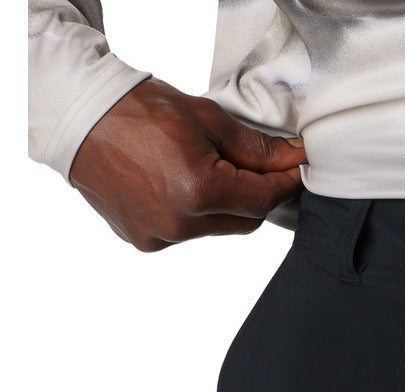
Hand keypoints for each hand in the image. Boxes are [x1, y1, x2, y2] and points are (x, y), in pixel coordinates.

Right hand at [69, 77, 307, 251]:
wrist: (77, 115)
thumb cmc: (137, 109)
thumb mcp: (206, 119)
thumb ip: (256, 149)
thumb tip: (294, 160)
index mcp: (198, 192)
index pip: (263, 200)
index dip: (285, 185)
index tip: (297, 171)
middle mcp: (179, 224)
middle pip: (244, 221)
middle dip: (257, 196)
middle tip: (260, 170)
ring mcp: (159, 236)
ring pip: (216, 229)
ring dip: (223, 206)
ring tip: (206, 171)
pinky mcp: (144, 241)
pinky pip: (186, 233)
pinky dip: (193, 214)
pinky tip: (178, 186)